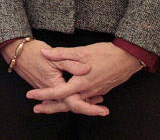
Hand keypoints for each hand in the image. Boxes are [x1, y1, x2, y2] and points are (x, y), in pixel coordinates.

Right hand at [0, 37, 99, 115]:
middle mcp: (51, 90)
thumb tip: (87, 69)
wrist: (15, 50)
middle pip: (70, 106)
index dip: (89, 108)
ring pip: (65, 102)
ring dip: (80, 103)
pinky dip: (70, 99)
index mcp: (55, 84)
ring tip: (95, 103)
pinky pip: (58, 98)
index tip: (102, 110)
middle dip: (88, 109)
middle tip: (102, 111)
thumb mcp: (55, 55)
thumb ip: (71, 63)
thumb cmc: (33, 51)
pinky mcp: (43, 85)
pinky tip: (78, 95)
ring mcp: (46, 89)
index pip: (74, 102)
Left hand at [26, 41, 142, 115]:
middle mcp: (88, 91)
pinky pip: (85, 101)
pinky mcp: (101, 90)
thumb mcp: (81, 51)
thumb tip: (44, 53)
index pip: (58, 92)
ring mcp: (96, 92)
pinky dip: (74, 102)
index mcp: (81, 82)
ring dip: (62, 106)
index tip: (30, 95)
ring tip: (48, 105)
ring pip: (76, 104)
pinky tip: (68, 99)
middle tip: (36, 109)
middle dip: (51, 108)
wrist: (128, 58)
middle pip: (67, 104)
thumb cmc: (105, 53)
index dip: (43, 94)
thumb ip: (61, 54)